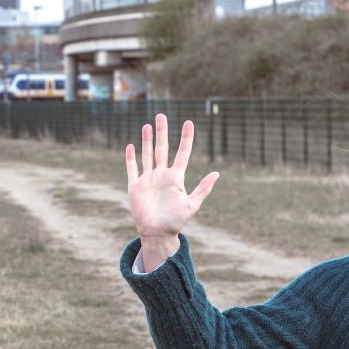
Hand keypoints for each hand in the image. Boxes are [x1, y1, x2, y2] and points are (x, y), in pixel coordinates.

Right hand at [125, 114, 217, 265]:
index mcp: (176, 178)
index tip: (188, 122)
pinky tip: (131, 146)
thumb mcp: (192, 205)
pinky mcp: (135, 187)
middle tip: (161, 115)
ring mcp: (148, 180)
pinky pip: (133, 169)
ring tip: (147, 125)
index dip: (185, 138)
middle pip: (162, 149)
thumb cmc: (176, 221)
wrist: (157, 233)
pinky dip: (131, 158)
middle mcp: (161, 175)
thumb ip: (203, 189)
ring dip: (146, 140)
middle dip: (161, 132)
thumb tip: (217, 173)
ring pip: (147, 155)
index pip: (182, 153)